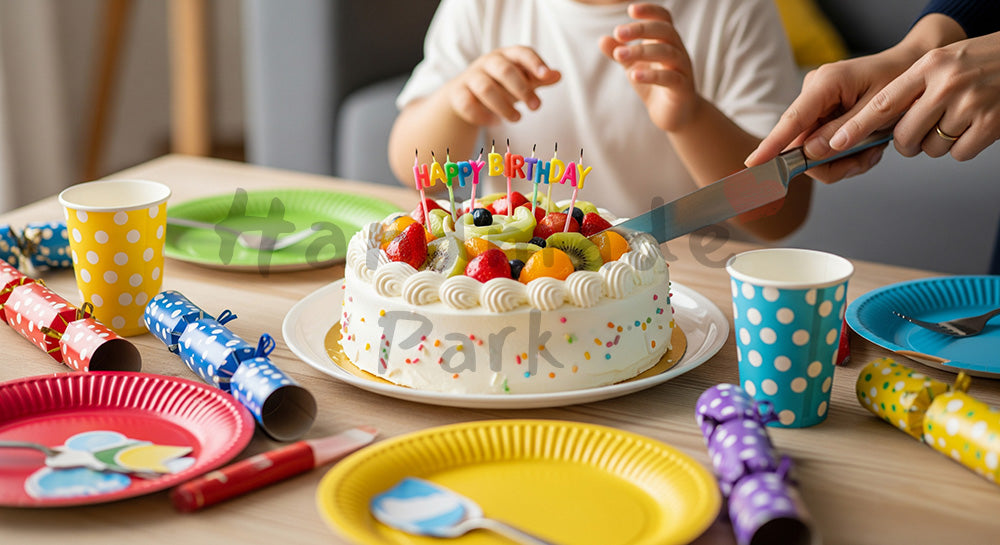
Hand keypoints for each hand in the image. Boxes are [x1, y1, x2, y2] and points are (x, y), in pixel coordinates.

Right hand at [445, 46, 560, 125]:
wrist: (465, 94)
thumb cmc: (500, 85)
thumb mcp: (521, 80)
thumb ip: (539, 78)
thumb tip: (558, 75)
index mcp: (506, 55)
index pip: (521, 53)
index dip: (534, 63)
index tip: (546, 76)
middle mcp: (487, 63)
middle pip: (504, 70)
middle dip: (522, 89)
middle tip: (536, 107)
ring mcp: (471, 77)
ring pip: (486, 88)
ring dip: (504, 106)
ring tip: (517, 118)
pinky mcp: (458, 93)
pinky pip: (467, 104)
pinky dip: (482, 116)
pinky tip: (495, 123)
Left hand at [598, 3, 698, 131]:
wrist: (674, 114)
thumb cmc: (654, 84)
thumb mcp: (633, 67)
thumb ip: (620, 53)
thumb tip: (602, 39)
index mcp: (666, 42)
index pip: (663, 18)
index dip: (650, 11)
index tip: (630, 9)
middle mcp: (678, 51)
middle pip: (666, 31)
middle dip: (641, 29)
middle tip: (618, 32)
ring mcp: (683, 69)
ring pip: (667, 53)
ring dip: (641, 51)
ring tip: (619, 55)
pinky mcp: (683, 89)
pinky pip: (670, 78)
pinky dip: (652, 75)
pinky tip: (633, 76)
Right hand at [745, 50, 910, 182]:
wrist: (911, 66)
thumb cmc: (900, 81)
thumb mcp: (878, 109)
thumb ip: (845, 131)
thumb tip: (810, 153)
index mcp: (826, 83)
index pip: (793, 120)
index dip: (772, 146)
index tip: (753, 164)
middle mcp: (813, 92)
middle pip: (802, 144)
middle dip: (832, 162)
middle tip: (866, 160)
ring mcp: (815, 104)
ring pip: (813, 150)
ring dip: (843, 160)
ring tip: (872, 150)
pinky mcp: (820, 114)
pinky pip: (821, 145)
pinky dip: (845, 153)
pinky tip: (866, 146)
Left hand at [828, 32, 999, 162]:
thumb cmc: (976, 63)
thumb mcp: (939, 64)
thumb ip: (909, 89)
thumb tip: (866, 127)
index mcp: (929, 66)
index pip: (884, 103)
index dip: (857, 127)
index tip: (835, 142)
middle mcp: (948, 84)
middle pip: (905, 135)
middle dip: (907, 142)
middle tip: (919, 131)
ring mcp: (970, 104)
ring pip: (931, 148)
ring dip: (937, 143)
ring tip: (954, 120)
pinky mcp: (990, 124)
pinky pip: (958, 154)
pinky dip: (962, 147)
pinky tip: (972, 127)